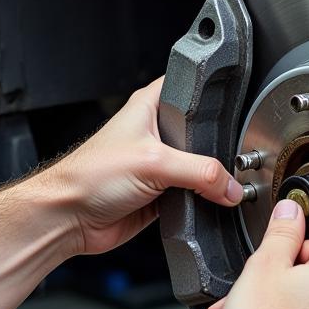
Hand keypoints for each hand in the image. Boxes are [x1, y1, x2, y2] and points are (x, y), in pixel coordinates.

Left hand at [50, 77, 243, 256]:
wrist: (69, 218)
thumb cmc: (89, 176)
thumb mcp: (152, 163)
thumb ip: (199, 173)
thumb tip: (231, 186)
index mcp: (151, 106)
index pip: (193, 89)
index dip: (216, 97)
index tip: (239, 110)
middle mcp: (156, 132)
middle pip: (204, 135)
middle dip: (219, 149)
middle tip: (233, 158)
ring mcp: (160, 164)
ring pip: (201, 169)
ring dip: (211, 181)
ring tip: (220, 185)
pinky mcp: (162, 194)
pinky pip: (194, 196)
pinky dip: (203, 202)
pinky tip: (207, 204)